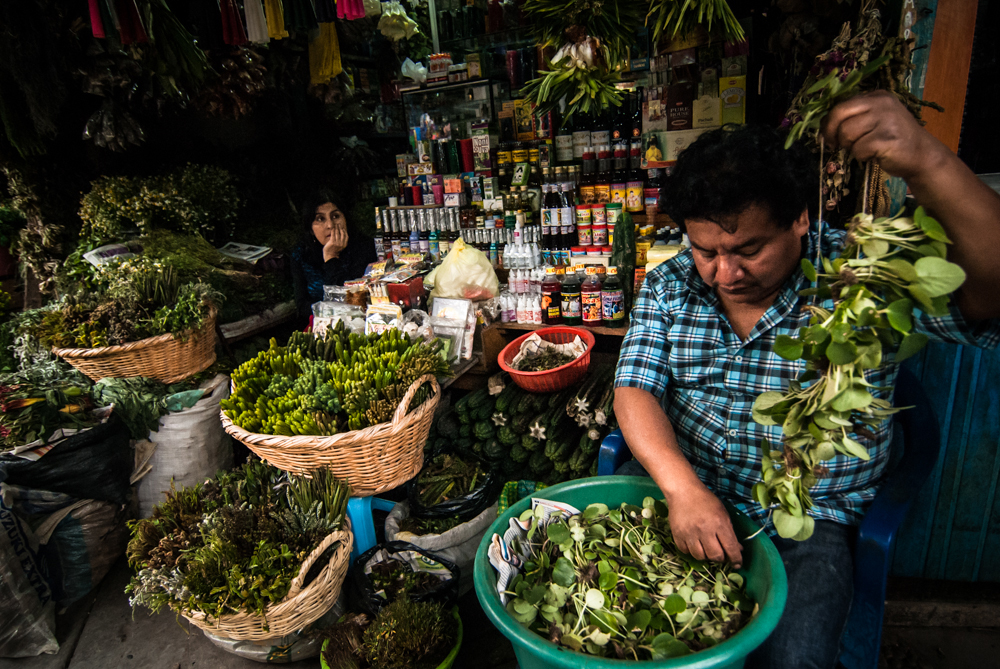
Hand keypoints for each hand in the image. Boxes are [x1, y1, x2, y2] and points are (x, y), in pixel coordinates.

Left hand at [323, 227, 347, 261]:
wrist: (330, 256)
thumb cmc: (334, 251)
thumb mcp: (341, 247)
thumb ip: (342, 242)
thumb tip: (341, 235)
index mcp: (345, 244)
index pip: (346, 236)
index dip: (345, 231)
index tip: (343, 228)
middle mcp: (342, 243)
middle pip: (342, 233)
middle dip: (341, 228)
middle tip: (339, 225)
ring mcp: (337, 243)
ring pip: (338, 233)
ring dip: (337, 228)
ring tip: (336, 225)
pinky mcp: (332, 242)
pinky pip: (333, 234)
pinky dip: (333, 230)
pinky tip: (333, 228)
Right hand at [665, 483, 742, 567]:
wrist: (683, 491)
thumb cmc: (706, 501)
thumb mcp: (723, 513)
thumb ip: (730, 532)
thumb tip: (738, 550)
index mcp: (719, 523)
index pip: (730, 548)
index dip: (736, 559)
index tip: (737, 564)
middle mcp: (704, 530)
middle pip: (715, 556)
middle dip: (720, 558)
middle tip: (721, 554)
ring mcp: (689, 533)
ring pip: (700, 557)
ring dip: (706, 556)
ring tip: (707, 548)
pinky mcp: (677, 535)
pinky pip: (686, 552)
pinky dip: (691, 551)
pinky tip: (694, 544)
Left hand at [820, 90, 948, 180]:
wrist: (922, 154)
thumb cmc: (893, 139)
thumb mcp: (876, 120)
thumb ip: (855, 117)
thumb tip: (824, 126)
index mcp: (877, 96)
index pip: (841, 105)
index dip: (829, 122)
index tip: (829, 135)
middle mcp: (881, 104)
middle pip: (839, 115)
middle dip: (833, 133)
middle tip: (836, 145)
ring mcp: (885, 120)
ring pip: (847, 134)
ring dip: (851, 146)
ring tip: (865, 148)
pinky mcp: (887, 139)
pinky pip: (859, 149)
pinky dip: (862, 156)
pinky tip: (875, 155)